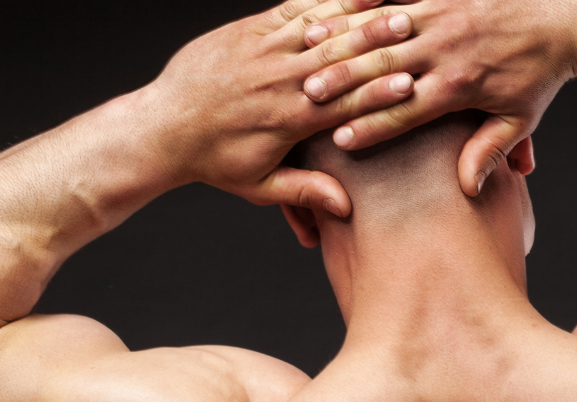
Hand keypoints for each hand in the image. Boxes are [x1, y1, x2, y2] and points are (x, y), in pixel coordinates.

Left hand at [148, 0, 420, 215]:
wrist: (162, 127)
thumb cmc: (212, 160)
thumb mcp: (258, 186)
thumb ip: (303, 191)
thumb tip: (344, 207)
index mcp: (287, 120)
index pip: (343, 104)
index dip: (378, 94)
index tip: (412, 85)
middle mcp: (277, 81)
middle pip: (338, 59)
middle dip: (378, 46)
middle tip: (414, 31)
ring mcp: (263, 51)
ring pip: (319, 29)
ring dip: (358, 17)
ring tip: (395, 9)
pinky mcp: (249, 30)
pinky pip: (293, 8)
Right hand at [300, 0, 576, 195]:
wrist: (565, 20)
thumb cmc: (539, 76)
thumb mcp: (519, 120)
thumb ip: (489, 152)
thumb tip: (467, 189)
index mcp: (461, 87)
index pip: (407, 112)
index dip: (372, 126)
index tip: (338, 142)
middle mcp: (449, 49)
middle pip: (385, 70)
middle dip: (344, 82)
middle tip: (307, 95)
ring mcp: (446, 14)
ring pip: (384, 30)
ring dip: (345, 38)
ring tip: (309, 47)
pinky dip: (369, 2)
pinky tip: (338, 7)